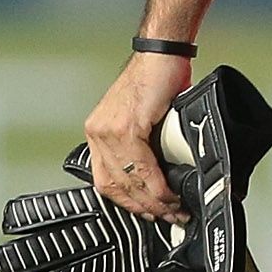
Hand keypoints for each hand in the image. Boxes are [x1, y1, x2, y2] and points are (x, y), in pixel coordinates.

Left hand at [84, 52, 191, 221]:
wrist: (163, 55)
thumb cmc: (158, 82)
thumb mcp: (143, 119)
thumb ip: (144, 146)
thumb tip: (159, 176)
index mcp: (98, 133)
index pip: (105, 181)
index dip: (128, 204)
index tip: (148, 214)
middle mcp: (98, 132)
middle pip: (117, 184)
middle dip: (145, 207)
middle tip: (168, 217)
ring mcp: (109, 129)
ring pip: (128, 179)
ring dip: (153, 200)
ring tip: (174, 209)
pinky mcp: (127, 125)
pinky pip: (141, 165)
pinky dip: (157, 184)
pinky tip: (169, 193)